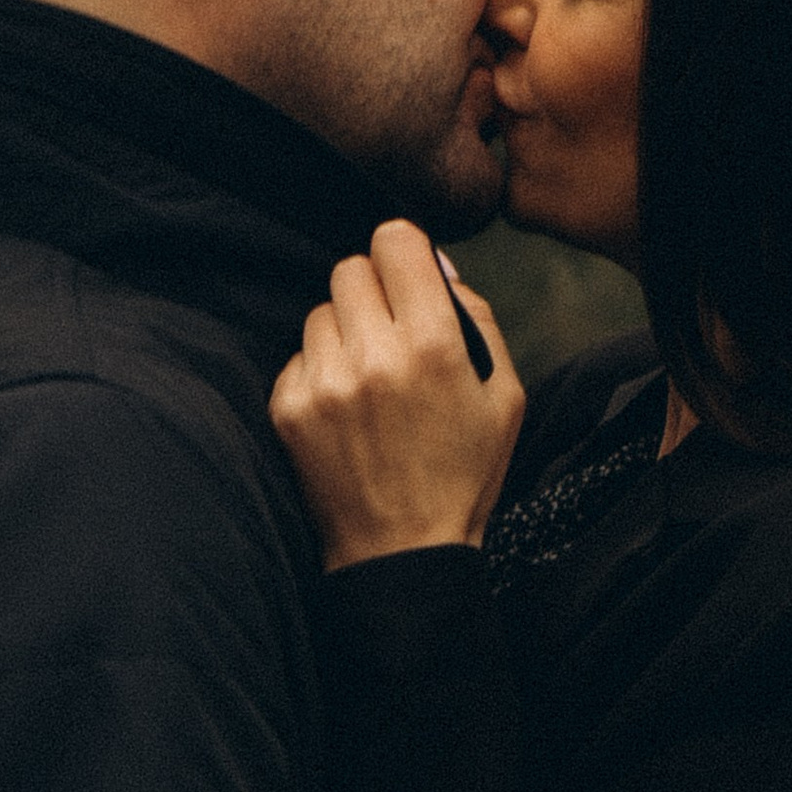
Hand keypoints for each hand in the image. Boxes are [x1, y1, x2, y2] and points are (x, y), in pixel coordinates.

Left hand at [269, 225, 525, 571]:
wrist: (403, 552)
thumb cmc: (462, 472)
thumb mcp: (503, 395)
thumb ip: (475, 318)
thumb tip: (435, 265)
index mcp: (433, 345)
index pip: (394, 240)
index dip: (404, 252)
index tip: (409, 276)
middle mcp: (374, 356)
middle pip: (350, 268)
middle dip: (374, 292)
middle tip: (393, 334)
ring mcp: (324, 383)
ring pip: (321, 310)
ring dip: (344, 331)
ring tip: (369, 379)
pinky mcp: (289, 408)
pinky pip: (298, 354)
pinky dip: (320, 371)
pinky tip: (346, 410)